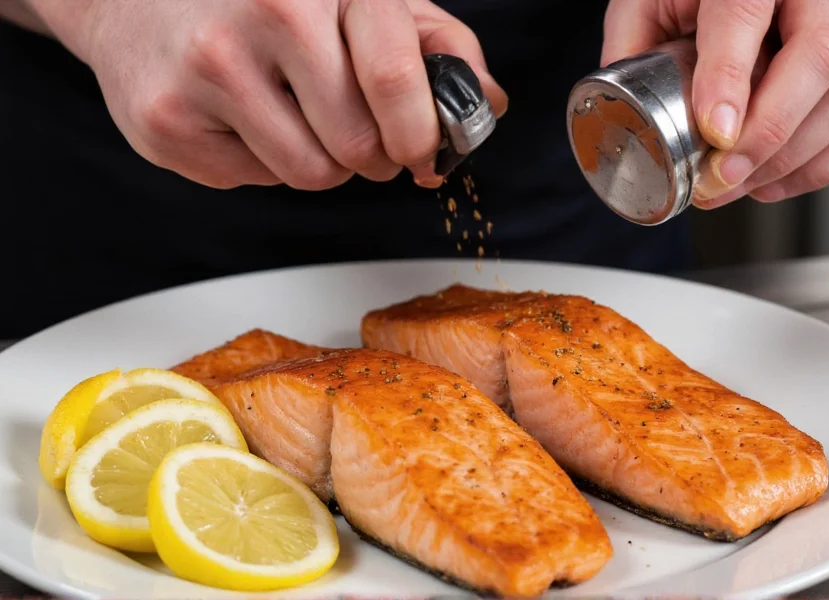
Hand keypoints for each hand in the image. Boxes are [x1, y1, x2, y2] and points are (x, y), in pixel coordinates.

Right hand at [28, 0, 507, 189]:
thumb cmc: (268, 1)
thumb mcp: (359, 0)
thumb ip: (433, 45)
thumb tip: (486, 106)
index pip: (393, 76)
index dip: (419, 133)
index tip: (420, 151)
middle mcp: (268, 12)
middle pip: (357, 146)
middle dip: (370, 154)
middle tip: (353, 132)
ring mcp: (210, 67)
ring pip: (311, 174)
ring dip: (320, 162)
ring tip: (294, 118)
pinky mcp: (168, 120)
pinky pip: (257, 182)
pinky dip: (263, 163)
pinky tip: (242, 119)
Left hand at [601, 0, 828, 207]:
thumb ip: (632, 42)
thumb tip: (621, 110)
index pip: (747, 12)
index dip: (730, 78)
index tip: (713, 132)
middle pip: (820, 57)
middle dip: (767, 134)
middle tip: (720, 176)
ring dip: (790, 161)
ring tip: (734, 186)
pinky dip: (822, 166)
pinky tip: (774, 182)